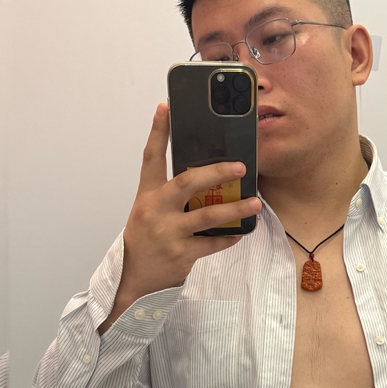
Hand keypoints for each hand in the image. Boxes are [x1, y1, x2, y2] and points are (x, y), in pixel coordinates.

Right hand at [99, 103, 260, 332]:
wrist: (132, 280)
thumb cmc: (145, 239)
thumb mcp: (149, 211)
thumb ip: (170, 194)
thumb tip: (206, 175)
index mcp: (147, 195)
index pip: (150, 157)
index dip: (158, 131)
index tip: (166, 107)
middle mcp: (156, 210)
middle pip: (186, 183)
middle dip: (215, 172)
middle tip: (240, 166)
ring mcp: (168, 233)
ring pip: (207, 216)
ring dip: (235, 209)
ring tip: (254, 202)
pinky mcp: (181, 254)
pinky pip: (212, 243)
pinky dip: (228, 237)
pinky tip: (241, 232)